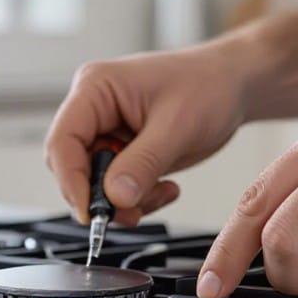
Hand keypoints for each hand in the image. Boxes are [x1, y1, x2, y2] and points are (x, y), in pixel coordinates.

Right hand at [44, 41, 253, 225]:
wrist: (234, 84)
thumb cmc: (209, 85)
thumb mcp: (177, 127)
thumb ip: (143, 164)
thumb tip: (115, 198)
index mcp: (95, 88)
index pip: (63, 141)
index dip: (72, 181)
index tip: (92, 213)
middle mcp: (94, 109)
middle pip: (73, 166)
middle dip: (101, 196)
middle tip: (132, 210)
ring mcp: (107, 130)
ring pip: (94, 182)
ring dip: (123, 200)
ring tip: (160, 193)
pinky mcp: (123, 150)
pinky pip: (115, 186)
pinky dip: (137, 197)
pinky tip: (165, 187)